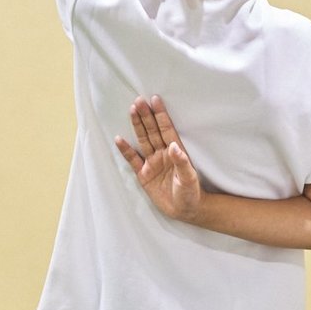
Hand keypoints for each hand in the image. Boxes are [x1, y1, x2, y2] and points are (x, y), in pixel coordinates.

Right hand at [114, 95, 203, 222]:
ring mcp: (152, 163)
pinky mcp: (143, 174)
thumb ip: (182, 162)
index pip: (166, 129)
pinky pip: (132, 160)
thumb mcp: (189, 178)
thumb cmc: (191, 192)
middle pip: (152, 131)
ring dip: (137, 126)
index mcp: (174, 151)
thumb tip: (174, 146)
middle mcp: (162, 153)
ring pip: (143, 140)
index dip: (161, 115)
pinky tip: (119, 139)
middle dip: (146, 116)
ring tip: (131, 110)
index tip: (155, 99)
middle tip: (139, 100)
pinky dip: (125, 150)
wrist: (185, 210)